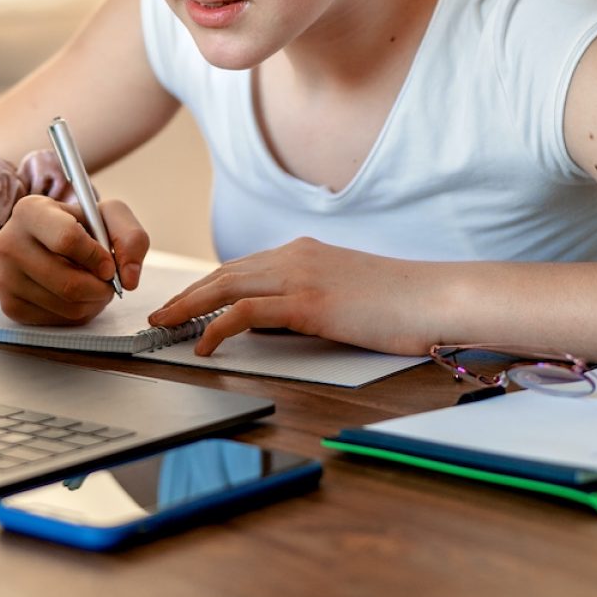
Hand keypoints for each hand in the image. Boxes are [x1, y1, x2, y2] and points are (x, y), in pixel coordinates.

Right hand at [0, 194, 149, 324]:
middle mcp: (8, 243)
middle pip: (67, 283)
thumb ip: (131, 238)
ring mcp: (4, 277)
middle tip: (109, 283)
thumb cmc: (79, 225)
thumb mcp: (109, 216)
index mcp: (30, 211)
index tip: (109, 265)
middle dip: (100, 288)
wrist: (49, 241)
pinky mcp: (9, 305)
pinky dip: (78, 313)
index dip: (97, 257)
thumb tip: (129, 279)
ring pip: (64, 305)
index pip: (67, 240)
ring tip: (95, 287)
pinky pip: (56, 320)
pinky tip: (77, 296)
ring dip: (93, 302)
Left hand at [148, 238, 436, 355]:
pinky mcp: (308, 301)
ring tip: (164, 325)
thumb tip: (278, 325)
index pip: (241, 268)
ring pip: (225, 287)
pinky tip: (202, 343)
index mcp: (304, 253)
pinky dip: (217, 326)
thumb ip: (310, 301)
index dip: (207, 286)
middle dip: (187, 294)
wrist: (437, 297)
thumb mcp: (346, 295)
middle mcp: (296, 256)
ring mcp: (300, 275)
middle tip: (159, 313)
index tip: (184, 303)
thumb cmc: (402, 303)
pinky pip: (246, 313)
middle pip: (224, 274)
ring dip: (189, 307)